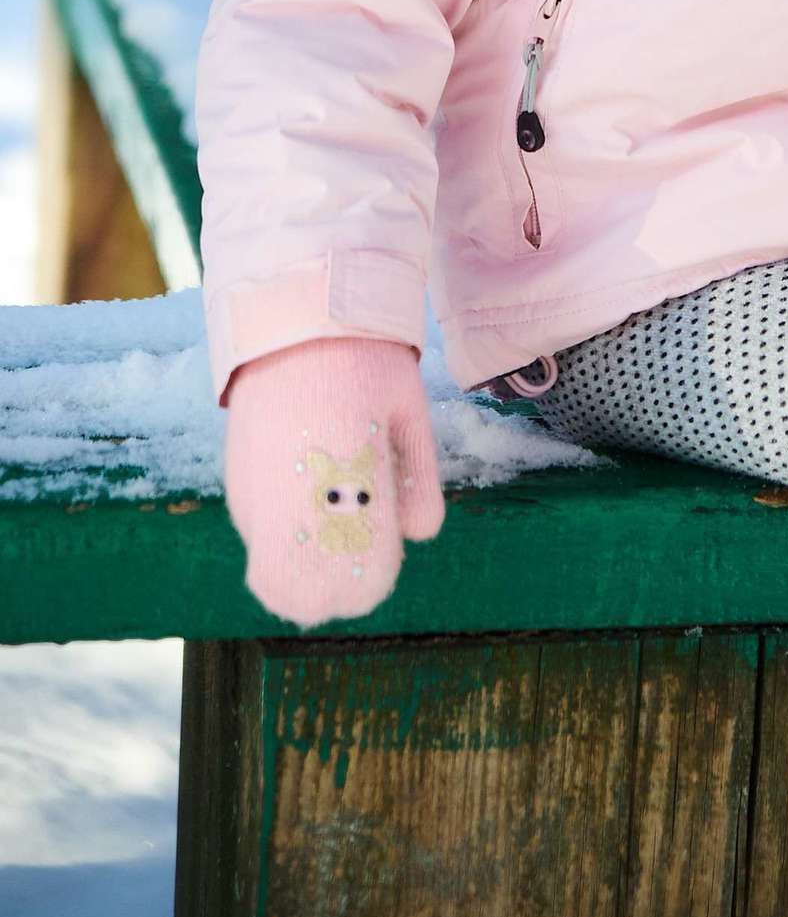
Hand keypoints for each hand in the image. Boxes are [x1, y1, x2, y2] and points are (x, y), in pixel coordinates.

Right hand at [221, 335, 445, 627]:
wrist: (295, 320)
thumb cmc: (365, 362)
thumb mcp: (408, 412)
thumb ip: (417, 479)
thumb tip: (420, 535)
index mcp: (345, 483)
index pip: (357, 575)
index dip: (375, 576)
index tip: (386, 551)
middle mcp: (290, 502)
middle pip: (308, 596)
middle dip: (338, 587)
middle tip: (361, 550)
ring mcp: (256, 500)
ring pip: (277, 576)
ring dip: (306, 572)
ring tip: (333, 529)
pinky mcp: (238, 491)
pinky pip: (262, 541)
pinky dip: (285, 542)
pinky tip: (307, 505)